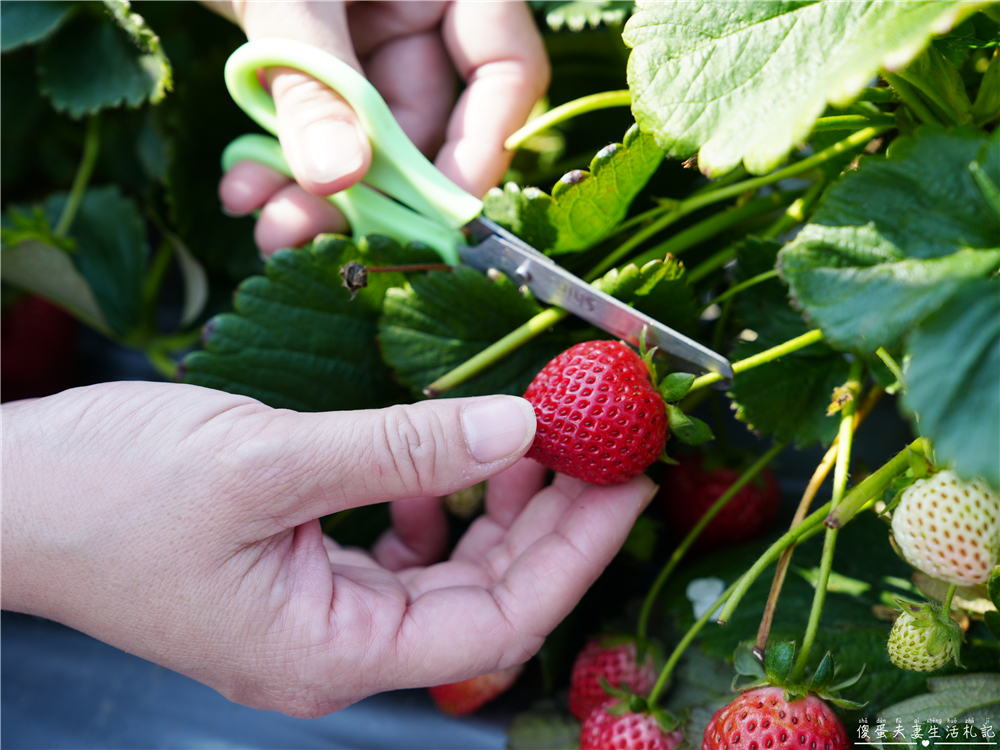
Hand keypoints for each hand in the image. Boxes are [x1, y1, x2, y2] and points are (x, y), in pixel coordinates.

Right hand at [2, 383, 654, 716]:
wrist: (13, 493)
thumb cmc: (111, 492)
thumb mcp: (269, 460)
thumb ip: (401, 449)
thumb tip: (516, 427)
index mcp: (331, 653)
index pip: (497, 621)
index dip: (575, 553)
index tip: (628, 481)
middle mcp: (337, 646)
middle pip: (484, 595)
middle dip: (551, 522)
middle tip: (600, 445)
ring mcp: (321, 611)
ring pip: (449, 569)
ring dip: (498, 506)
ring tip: (538, 439)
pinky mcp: (305, 568)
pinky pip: (401, 545)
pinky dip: (438, 499)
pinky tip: (447, 455)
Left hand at [213, 0, 548, 255]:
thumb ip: (316, 81)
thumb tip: (338, 179)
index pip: (506, 72)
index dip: (479, 150)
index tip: (436, 218)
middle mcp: (424, 15)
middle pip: (428, 127)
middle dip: (370, 194)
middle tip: (320, 238)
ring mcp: (372, 40)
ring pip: (368, 144)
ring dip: (318, 196)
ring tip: (269, 230)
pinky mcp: (323, 61)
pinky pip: (321, 129)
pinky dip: (283, 166)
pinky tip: (242, 189)